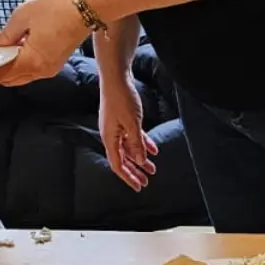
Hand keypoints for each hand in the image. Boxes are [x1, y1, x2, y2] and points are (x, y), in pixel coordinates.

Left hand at [0, 0, 88, 85]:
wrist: (85, 7)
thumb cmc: (56, 9)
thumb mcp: (22, 16)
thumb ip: (7, 34)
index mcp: (31, 61)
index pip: (2, 73)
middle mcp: (42, 71)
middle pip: (12, 79)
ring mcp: (51, 69)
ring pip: (23, 76)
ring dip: (8, 70)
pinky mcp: (56, 63)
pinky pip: (33, 70)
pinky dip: (21, 66)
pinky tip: (13, 54)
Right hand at [100, 73, 156, 191]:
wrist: (116, 77)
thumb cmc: (122, 99)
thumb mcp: (132, 124)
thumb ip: (136, 144)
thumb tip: (140, 161)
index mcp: (110, 139)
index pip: (118, 165)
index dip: (128, 177)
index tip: (139, 187)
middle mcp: (111, 135)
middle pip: (123, 159)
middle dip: (135, 171)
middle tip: (146, 183)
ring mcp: (116, 128)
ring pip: (129, 149)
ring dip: (141, 159)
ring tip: (152, 169)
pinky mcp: (123, 120)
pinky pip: (133, 137)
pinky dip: (143, 144)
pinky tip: (154, 150)